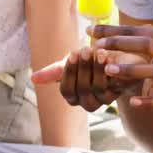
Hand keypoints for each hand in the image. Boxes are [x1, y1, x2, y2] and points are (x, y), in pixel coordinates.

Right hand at [32, 46, 152, 111]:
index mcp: (74, 97)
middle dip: (83, 69)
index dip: (69, 73)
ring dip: (97, 68)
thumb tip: (33, 78)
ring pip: (99, 88)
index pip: (67, 90)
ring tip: (98, 51)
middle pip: (83, 90)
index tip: (72, 54)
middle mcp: (88, 102)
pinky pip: (114, 84)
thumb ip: (54, 71)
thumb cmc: (90, 60)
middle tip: (85, 50)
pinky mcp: (120, 91)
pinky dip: (111, 70)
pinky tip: (110, 57)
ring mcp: (105, 99)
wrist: (117, 55)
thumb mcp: (71, 63)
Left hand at [90, 24, 152, 104]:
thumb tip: (108, 30)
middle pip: (146, 43)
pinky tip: (133, 101)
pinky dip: (148, 101)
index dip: (113, 30)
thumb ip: (141, 36)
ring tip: (108, 70)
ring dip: (131, 70)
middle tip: (97, 46)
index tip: (90, 30)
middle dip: (120, 44)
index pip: (137, 30)